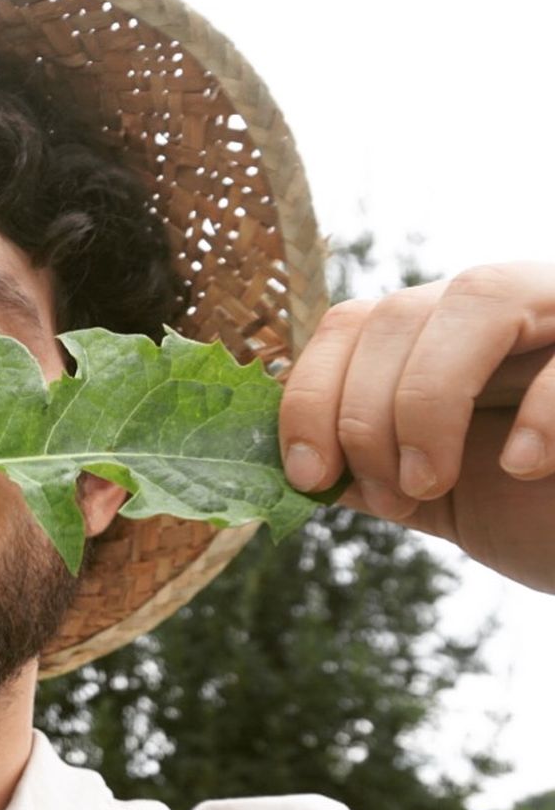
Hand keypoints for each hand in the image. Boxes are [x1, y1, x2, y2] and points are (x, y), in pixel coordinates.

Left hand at [279, 262, 554, 592]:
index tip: (309, 477)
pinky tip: (525, 468)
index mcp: (440, 337)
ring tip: (430, 482)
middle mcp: (503, 306)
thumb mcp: (433, 493)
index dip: (311, 397)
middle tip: (392, 498)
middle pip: (399, 314)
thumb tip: (280, 470)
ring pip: (480, 296)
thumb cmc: (536, 514)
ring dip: (430, 398)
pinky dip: (541, 408)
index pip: (350, 324)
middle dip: (368, 417)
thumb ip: (363, 470)